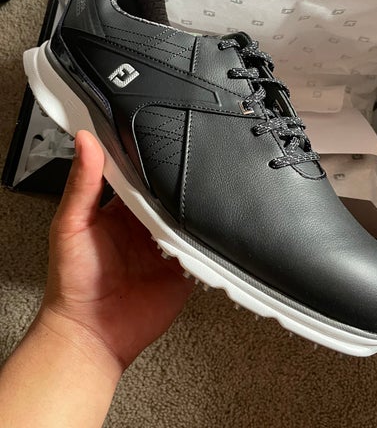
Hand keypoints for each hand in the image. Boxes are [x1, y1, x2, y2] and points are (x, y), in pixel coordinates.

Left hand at [39, 130, 193, 372]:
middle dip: (179, 182)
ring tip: (203, 193)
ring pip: (188, 216)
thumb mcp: (71, 224)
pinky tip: (208, 227)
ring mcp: (165, 246)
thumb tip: (84, 141)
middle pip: (169, 193)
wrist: (92, 334)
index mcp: (120, 209)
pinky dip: (207, 238)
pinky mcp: (183, 268)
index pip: (140, 175)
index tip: (161, 139)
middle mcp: (145, 224)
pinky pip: (201, 247)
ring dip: (194, 208)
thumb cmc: (73, 282)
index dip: (150, 159)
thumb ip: (82, 183)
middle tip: (191, 167)